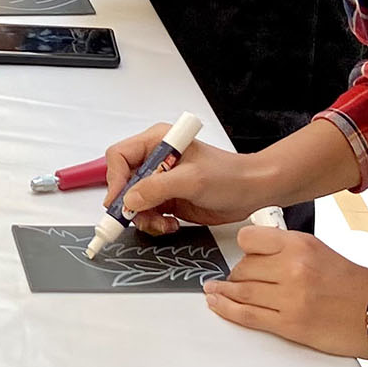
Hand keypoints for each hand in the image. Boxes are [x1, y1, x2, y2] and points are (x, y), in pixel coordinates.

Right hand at [104, 129, 272, 233]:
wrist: (252, 192)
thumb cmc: (229, 176)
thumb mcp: (192, 180)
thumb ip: (157, 188)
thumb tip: (129, 200)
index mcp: (158, 142)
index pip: (119, 156)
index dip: (115, 179)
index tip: (120, 201)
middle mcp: (155, 160)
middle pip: (123, 183)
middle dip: (130, 204)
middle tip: (139, 219)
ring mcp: (160, 181)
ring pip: (133, 203)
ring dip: (144, 218)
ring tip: (163, 223)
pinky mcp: (167, 199)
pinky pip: (147, 214)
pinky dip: (154, 223)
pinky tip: (171, 224)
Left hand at [205, 226, 367, 356]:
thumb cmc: (353, 284)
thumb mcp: (319, 250)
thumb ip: (286, 248)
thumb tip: (253, 254)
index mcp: (300, 244)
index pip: (249, 239)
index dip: (244, 248)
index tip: (243, 254)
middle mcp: (293, 268)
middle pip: (243, 267)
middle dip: (237, 274)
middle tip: (237, 278)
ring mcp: (290, 298)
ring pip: (241, 291)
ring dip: (223, 291)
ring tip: (213, 290)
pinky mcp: (290, 325)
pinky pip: (248, 316)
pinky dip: (227, 309)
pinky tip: (217, 303)